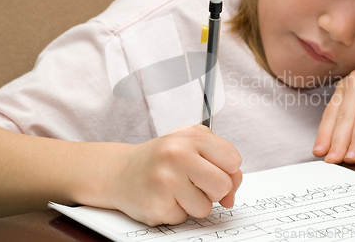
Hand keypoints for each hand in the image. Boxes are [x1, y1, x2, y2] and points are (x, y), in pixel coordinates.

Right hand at [109, 124, 241, 225]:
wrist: (121, 171)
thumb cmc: (163, 158)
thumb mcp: (191, 145)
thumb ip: (220, 162)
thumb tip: (231, 196)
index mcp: (191, 137)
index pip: (233, 160)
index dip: (228, 170)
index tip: (214, 170)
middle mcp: (177, 155)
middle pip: (223, 185)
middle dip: (214, 190)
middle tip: (196, 183)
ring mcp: (165, 180)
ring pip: (206, 206)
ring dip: (195, 203)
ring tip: (177, 189)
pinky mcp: (156, 205)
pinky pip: (184, 217)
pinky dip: (177, 211)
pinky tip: (164, 197)